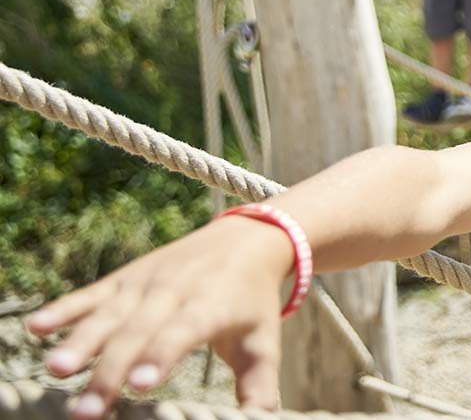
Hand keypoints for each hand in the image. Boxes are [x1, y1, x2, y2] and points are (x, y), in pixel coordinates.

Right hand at [26, 217, 292, 418]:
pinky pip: (91, 295)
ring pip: (109, 315)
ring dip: (80, 342)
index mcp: (211, 306)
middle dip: (109, 371)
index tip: (140, 385)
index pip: (183, 332)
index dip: (161, 355)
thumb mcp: (262, 341)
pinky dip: (64, 310)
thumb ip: (258, 386)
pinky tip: (36, 328)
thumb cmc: (251, 302)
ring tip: (56, 370)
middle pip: (137, 333)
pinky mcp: (123, 279)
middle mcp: (175, 291)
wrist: (244, 238)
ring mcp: (145, 283)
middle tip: (86, 411)